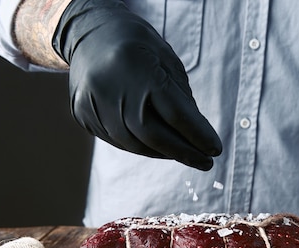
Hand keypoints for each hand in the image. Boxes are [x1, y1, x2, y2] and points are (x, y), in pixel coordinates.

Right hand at [52, 0, 220, 169]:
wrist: (90, 34)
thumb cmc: (139, 47)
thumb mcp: (167, 62)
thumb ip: (182, 99)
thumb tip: (198, 138)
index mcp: (138, 66)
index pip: (174, 112)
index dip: (197, 135)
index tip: (215, 149)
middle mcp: (111, 86)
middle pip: (152, 135)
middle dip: (182, 152)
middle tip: (205, 162)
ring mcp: (92, 102)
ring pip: (134, 143)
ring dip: (163, 152)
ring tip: (182, 153)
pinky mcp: (83, 115)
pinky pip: (118, 141)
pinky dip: (141, 146)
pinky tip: (155, 145)